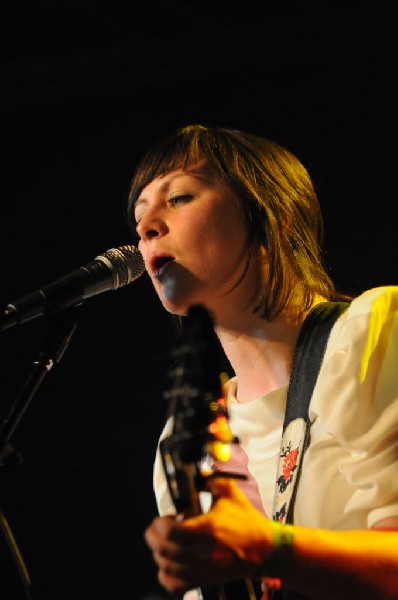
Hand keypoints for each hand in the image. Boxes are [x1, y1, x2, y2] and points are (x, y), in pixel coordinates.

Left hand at [144, 477, 272, 594]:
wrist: (265, 549)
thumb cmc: (246, 520)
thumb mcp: (230, 493)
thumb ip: (212, 480)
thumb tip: (197, 472)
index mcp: (209, 528)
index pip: (173, 531)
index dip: (160, 524)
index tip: (163, 517)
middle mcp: (205, 551)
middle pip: (166, 551)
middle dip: (153, 538)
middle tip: (154, 529)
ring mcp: (205, 568)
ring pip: (169, 569)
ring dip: (159, 555)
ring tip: (162, 544)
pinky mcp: (207, 580)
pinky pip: (177, 586)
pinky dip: (166, 577)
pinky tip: (167, 565)